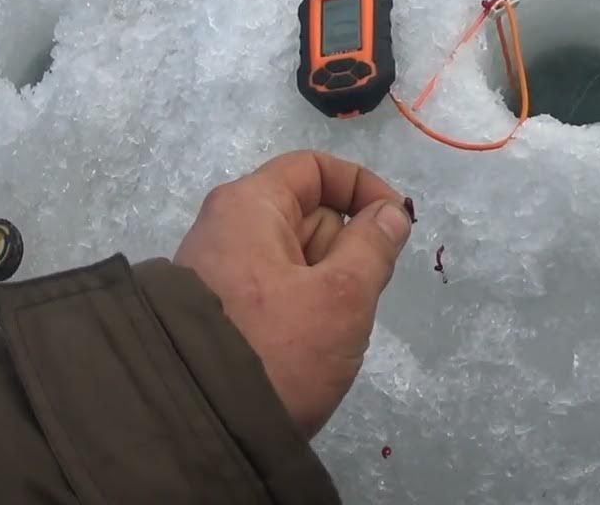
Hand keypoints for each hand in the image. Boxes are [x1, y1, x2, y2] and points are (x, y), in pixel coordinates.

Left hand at [173, 150, 410, 437]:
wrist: (202, 431)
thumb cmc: (277, 350)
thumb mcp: (343, 295)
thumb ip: (374, 245)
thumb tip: (389, 212)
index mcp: (248, 207)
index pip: (314, 168)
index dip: (363, 186)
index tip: (396, 225)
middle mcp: (226, 229)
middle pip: (308, 213)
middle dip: (345, 250)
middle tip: (354, 298)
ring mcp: (219, 273)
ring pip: (298, 258)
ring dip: (327, 287)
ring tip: (325, 332)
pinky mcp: (219, 313)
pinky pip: (277, 292)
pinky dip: (302, 309)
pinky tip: (305, 347)